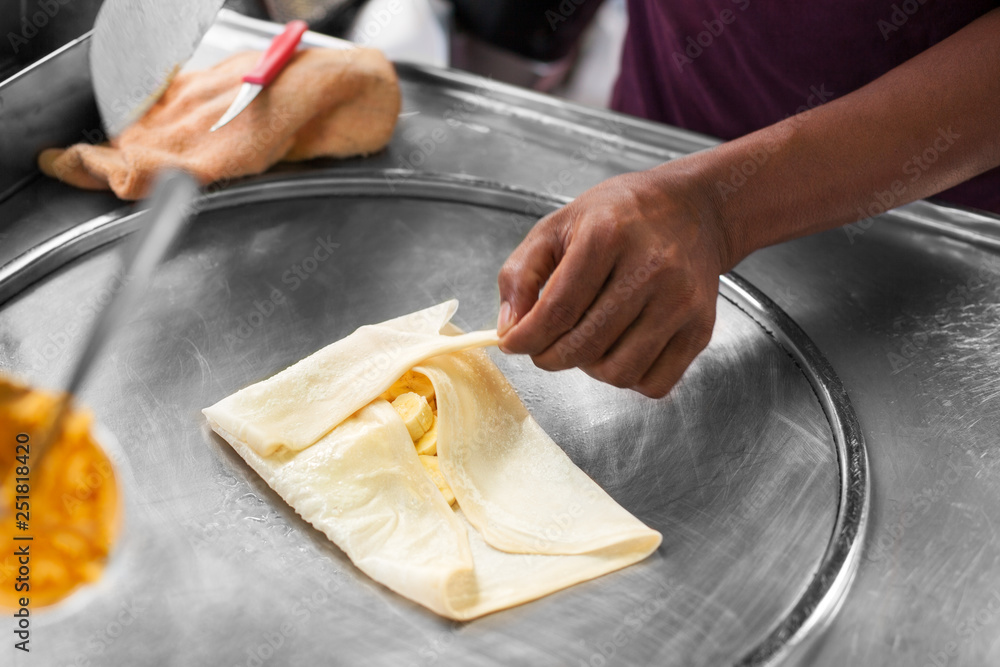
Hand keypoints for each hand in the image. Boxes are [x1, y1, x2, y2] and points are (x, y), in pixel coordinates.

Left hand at [496, 164, 732, 397]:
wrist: (692, 211)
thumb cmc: (619, 218)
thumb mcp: (557, 226)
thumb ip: (521, 274)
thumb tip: (509, 329)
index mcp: (608, 235)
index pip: (557, 310)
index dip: (526, 338)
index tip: (512, 344)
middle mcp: (651, 269)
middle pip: (585, 346)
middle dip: (550, 357)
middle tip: (544, 346)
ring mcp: (681, 302)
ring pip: (618, 372)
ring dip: (589, 369)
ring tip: (586, 342)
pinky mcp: (701, 329)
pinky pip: (654, 384)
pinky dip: (628, 379)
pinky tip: (620, 349)